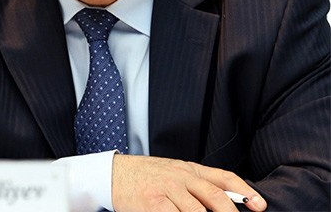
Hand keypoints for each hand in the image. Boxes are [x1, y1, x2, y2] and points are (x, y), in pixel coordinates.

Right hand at [111, 154, 266, 211]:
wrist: (113, 174)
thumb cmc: (145, 177)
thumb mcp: (173, 173)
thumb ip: (196, 184)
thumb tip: (223, 202)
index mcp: (188, 169)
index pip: (223, 177)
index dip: (244, 191)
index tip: (260, 206)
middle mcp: (180, 176)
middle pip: (215, 197)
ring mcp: (167, 189)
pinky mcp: (153, 203)